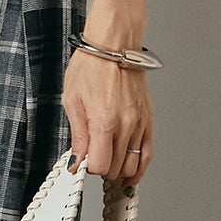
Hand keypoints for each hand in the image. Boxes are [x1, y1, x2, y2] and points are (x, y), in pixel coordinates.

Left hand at [62, 44, 153, 185]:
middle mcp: (125, 125)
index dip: (88, 168)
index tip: (81, 163)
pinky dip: (139, 168)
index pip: (100, 165)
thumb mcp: (72, 101)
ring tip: (108, 167)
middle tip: (92, 162)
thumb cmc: (92, 66)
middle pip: (116, 168)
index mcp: (104, 121)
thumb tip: (77, 160)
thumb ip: (78, 136)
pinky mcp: (148, 120)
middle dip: (102, 170)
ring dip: (119, 171)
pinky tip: (131, 174)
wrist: (114, 46)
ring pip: (132, 165)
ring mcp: (139, 124)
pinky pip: (147, 153)